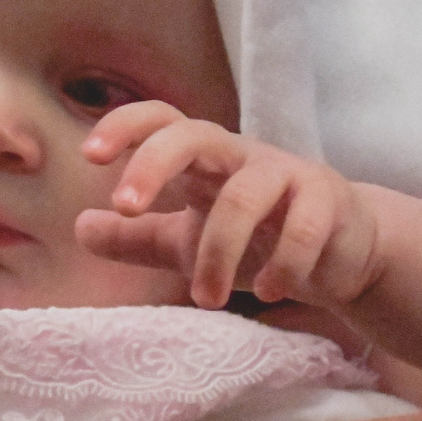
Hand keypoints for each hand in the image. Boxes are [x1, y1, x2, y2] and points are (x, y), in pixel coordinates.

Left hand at [77, 102, 382, 309]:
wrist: (342, 252)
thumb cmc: (256, 237)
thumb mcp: (187, 240)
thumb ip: (136, 237)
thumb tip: (79, 228)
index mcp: (203, 158)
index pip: (160, 120)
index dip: (124, 127)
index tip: (89, 156)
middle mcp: (242, 155)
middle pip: (195, 136)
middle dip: (153, 165)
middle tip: (124, 208)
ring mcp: (288, 174)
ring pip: (245, 197)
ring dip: (219, 254)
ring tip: (206, 300)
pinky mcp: (330, 203)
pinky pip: (303, 228)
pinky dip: (283, 264)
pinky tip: (269, 292)